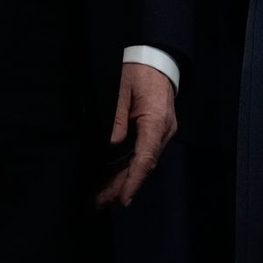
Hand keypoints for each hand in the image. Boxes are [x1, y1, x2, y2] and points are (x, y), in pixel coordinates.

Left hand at [96, 63, 176, 207]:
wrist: (157, 59)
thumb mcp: (121, 89)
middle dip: (122, 187)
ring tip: (102, 197)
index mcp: (156, 120)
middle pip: (144, 165)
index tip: (122, 200)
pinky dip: (130, 168)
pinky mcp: (159, 131)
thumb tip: (112, 145)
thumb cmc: (138, 71)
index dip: (133, 181)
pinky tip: (115, 178)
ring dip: (124, 180)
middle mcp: (164, 130)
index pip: (145, 157)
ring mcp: (164, 132)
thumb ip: (117, 117)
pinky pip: (145, 154)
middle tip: (98, 203)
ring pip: (144, 162)